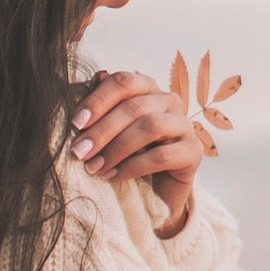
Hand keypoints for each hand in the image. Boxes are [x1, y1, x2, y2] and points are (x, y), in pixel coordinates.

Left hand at [71, 71, 201, 236]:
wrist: (156, 192)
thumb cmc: (129, 155)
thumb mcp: (111, 131)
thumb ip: (101, 109)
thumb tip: (93, 78)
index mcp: (148, 88)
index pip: (124, 82)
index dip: (98, 100)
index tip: (76, 123)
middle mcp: (169, 101)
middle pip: (135, 106)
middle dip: (102, 130)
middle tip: (79, 151)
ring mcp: (185, 125)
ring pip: (150, 126)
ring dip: (116, 148)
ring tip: (93, 167)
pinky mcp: (194, 151)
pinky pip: (161, 156)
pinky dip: (132, 167)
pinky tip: (112, 177)